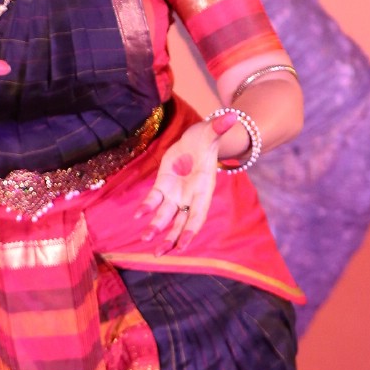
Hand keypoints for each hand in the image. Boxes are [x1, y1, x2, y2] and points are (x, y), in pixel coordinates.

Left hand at [133, 119, 224, 252]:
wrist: (196, 139)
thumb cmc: (206, 138)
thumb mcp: (211, 132)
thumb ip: (219, 127)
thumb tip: (232, 115)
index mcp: (203, 188)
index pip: (197, 214)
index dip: (190, 230)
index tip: (183, 246)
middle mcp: (190, 196)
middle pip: (180, 222)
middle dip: (170, 239)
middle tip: (159, 254)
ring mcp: (176, 193)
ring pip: (166, 217)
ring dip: (155, 229)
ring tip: (144, 241)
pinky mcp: (163, 186)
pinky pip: (153, 200)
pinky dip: (146, 209)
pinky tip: (137, 217)